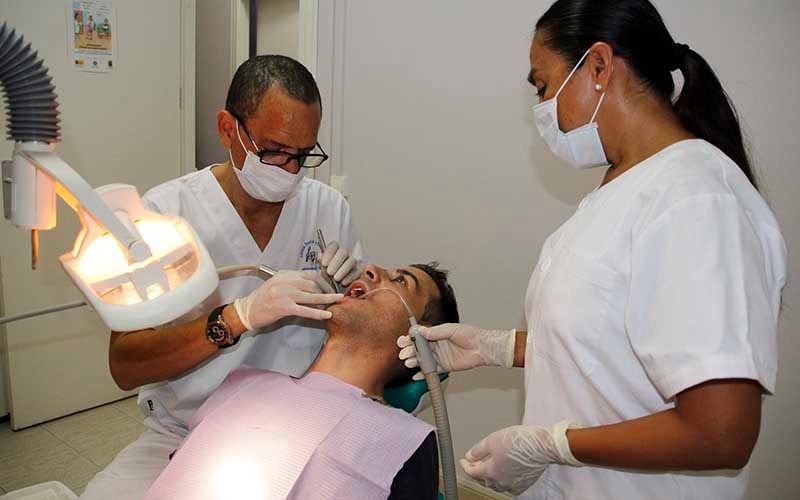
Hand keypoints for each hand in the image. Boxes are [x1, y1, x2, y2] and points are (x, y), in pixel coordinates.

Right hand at [233, 270, 342, 329]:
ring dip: (326, 300)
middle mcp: (284, 282)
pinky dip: (318, 312)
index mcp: (284, 274)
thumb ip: (293, 284)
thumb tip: (314, 289)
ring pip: (311, 295)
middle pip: (313, 283)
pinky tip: (327, 315)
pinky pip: (305, 310)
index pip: (309, 274)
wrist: (246, 312)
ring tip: (336, 303)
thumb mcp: (277, 286)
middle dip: (327, 290)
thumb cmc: (263, 301)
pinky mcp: (283, 308)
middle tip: (336, 297)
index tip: (331, 288)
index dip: (323, 282)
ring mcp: (283, 294)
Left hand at [321, 241, 362, 285]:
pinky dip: (350, 278)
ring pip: (351, 261)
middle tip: (329, 272)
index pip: (333, 245)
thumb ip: (320, 261)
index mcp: (334, 250)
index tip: (324, 264)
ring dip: (343, 270)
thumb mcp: (320, 269)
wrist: (334, 289)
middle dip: (336, 262)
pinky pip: (357, 271)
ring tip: (336, 279)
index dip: (329, 253)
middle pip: (343, 252)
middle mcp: (345, 253)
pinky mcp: (359, 270)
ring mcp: (353, 262)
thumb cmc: (326, 277)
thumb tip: (319, 255)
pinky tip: (343, 283)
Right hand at [397, 324, 515, 379]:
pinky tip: (415, 376)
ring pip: (423, 360)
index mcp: (436, 334)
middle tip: (404, 353)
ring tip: (409, 363)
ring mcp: (439, 357)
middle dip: (409, 351)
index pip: (419, 337)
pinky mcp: (444, 367)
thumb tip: (421, 331)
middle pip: (419, 349)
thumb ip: (436, 332)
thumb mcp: (451, 330)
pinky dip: (423, 374)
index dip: (410, 339)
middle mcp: (436, 346)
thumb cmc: (469, 335)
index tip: (402, 341)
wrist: (482, 348)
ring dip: (415, 362)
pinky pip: (431, 371)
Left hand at [460, 421, 582, 494]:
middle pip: (483, 480)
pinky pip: (508, 486)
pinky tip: (503, 474)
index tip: (463, 461)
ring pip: (496, 485)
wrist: (543, 446)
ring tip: (487, 468)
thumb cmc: (520, 441)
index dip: (465, 466)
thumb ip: (478, 450)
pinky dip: (502, 481)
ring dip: (489, 477)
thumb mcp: (493, 439)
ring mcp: (513, 485)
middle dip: (476, 471)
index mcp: (491, 472)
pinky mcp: (524, 484)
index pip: (472, 472)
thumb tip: (469, 456)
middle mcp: (501, 482)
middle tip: (474, 463)